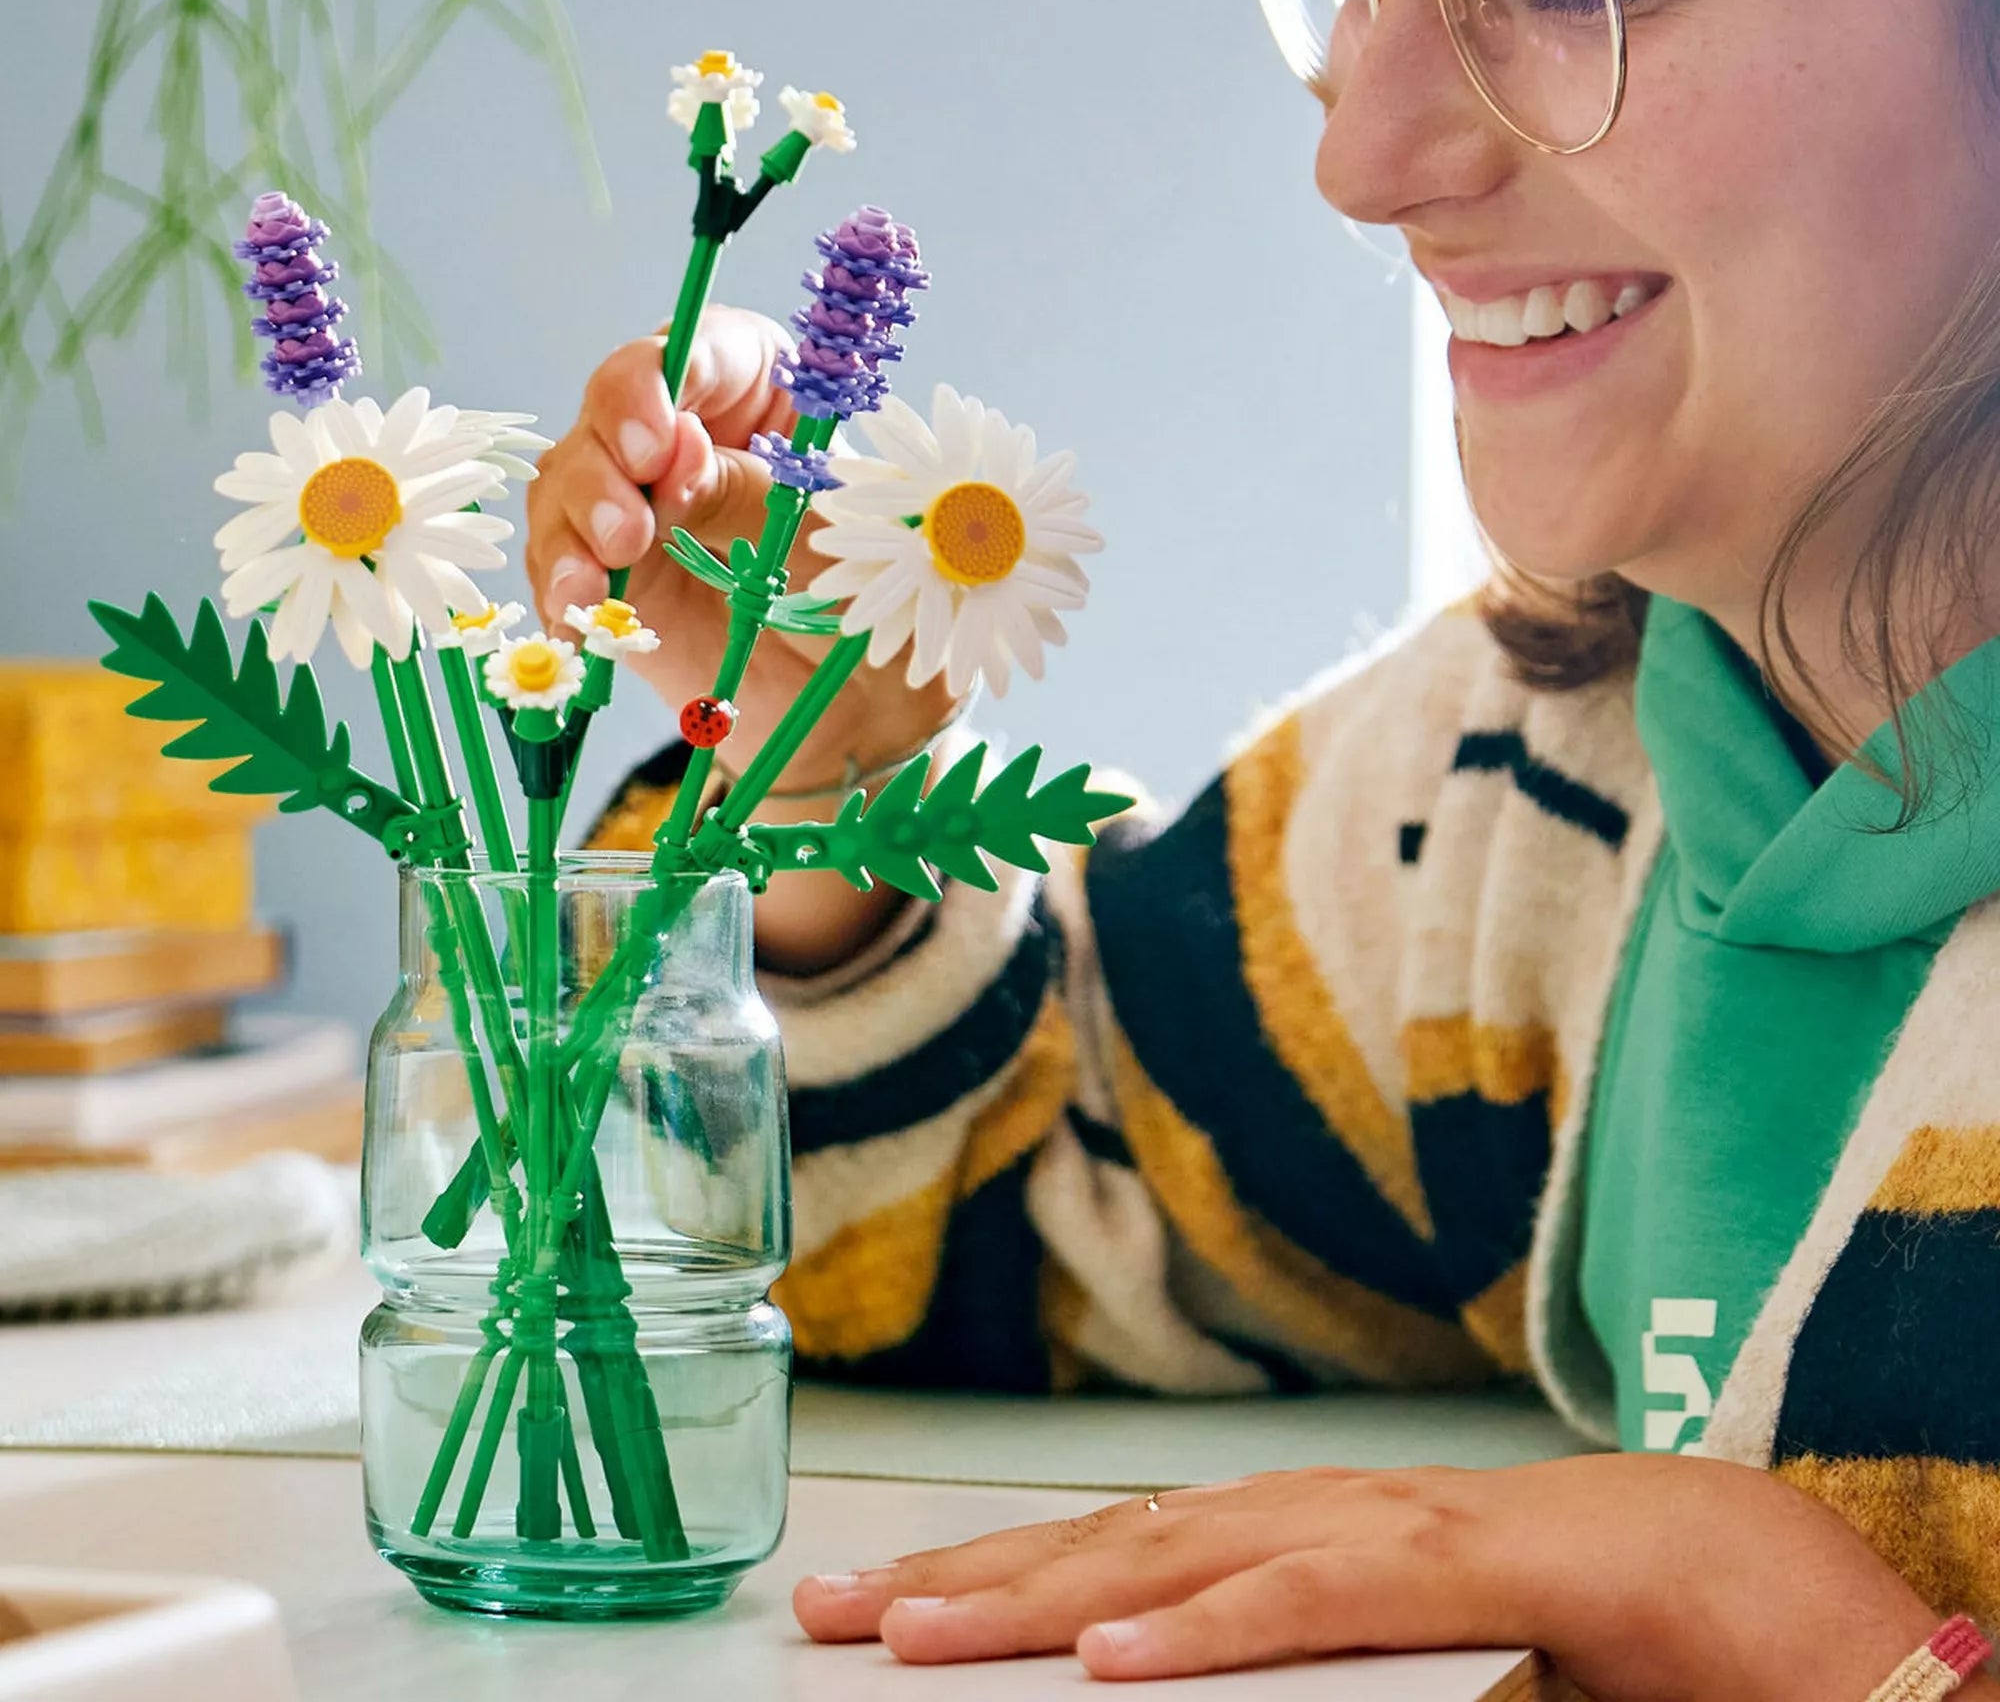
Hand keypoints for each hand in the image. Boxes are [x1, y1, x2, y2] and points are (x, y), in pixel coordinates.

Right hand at [526, 305, 954, 791]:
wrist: (863, 702)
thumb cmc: (870, 593)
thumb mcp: (824, 531)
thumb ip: (748, 489)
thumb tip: (675, 458)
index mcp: (763, 388)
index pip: (700, 347)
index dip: (664, 381)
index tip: (663, 438)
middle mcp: (691, 430)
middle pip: (614, 404)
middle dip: (613, 455)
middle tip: (636, 516)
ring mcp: (642, 501)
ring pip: (572, 477)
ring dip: (580, 518)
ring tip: (610, 563)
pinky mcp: (613, 573)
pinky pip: (561, 562)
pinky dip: (562, 584)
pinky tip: (579, 609)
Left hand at [795, 1454, 1952, 1696]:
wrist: (1729, 1567)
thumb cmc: (1549, 1623)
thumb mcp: (1375, 1667)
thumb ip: (1276, 1674)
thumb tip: (1128, 1695)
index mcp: (1280, 1534)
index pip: (1104, 1556)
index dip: (981, 1580)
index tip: (871, 1613)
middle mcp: (1302, 1510)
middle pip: (1103, 1549)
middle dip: (959, 1582)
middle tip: (827, 1617)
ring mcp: (1372, 1525)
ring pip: (1177, 1558)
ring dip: (1040, 1598)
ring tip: (915, 1633)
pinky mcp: (1458, 1563)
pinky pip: (1315, 1601)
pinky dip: (1212, 1628)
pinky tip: (1114, 1661)